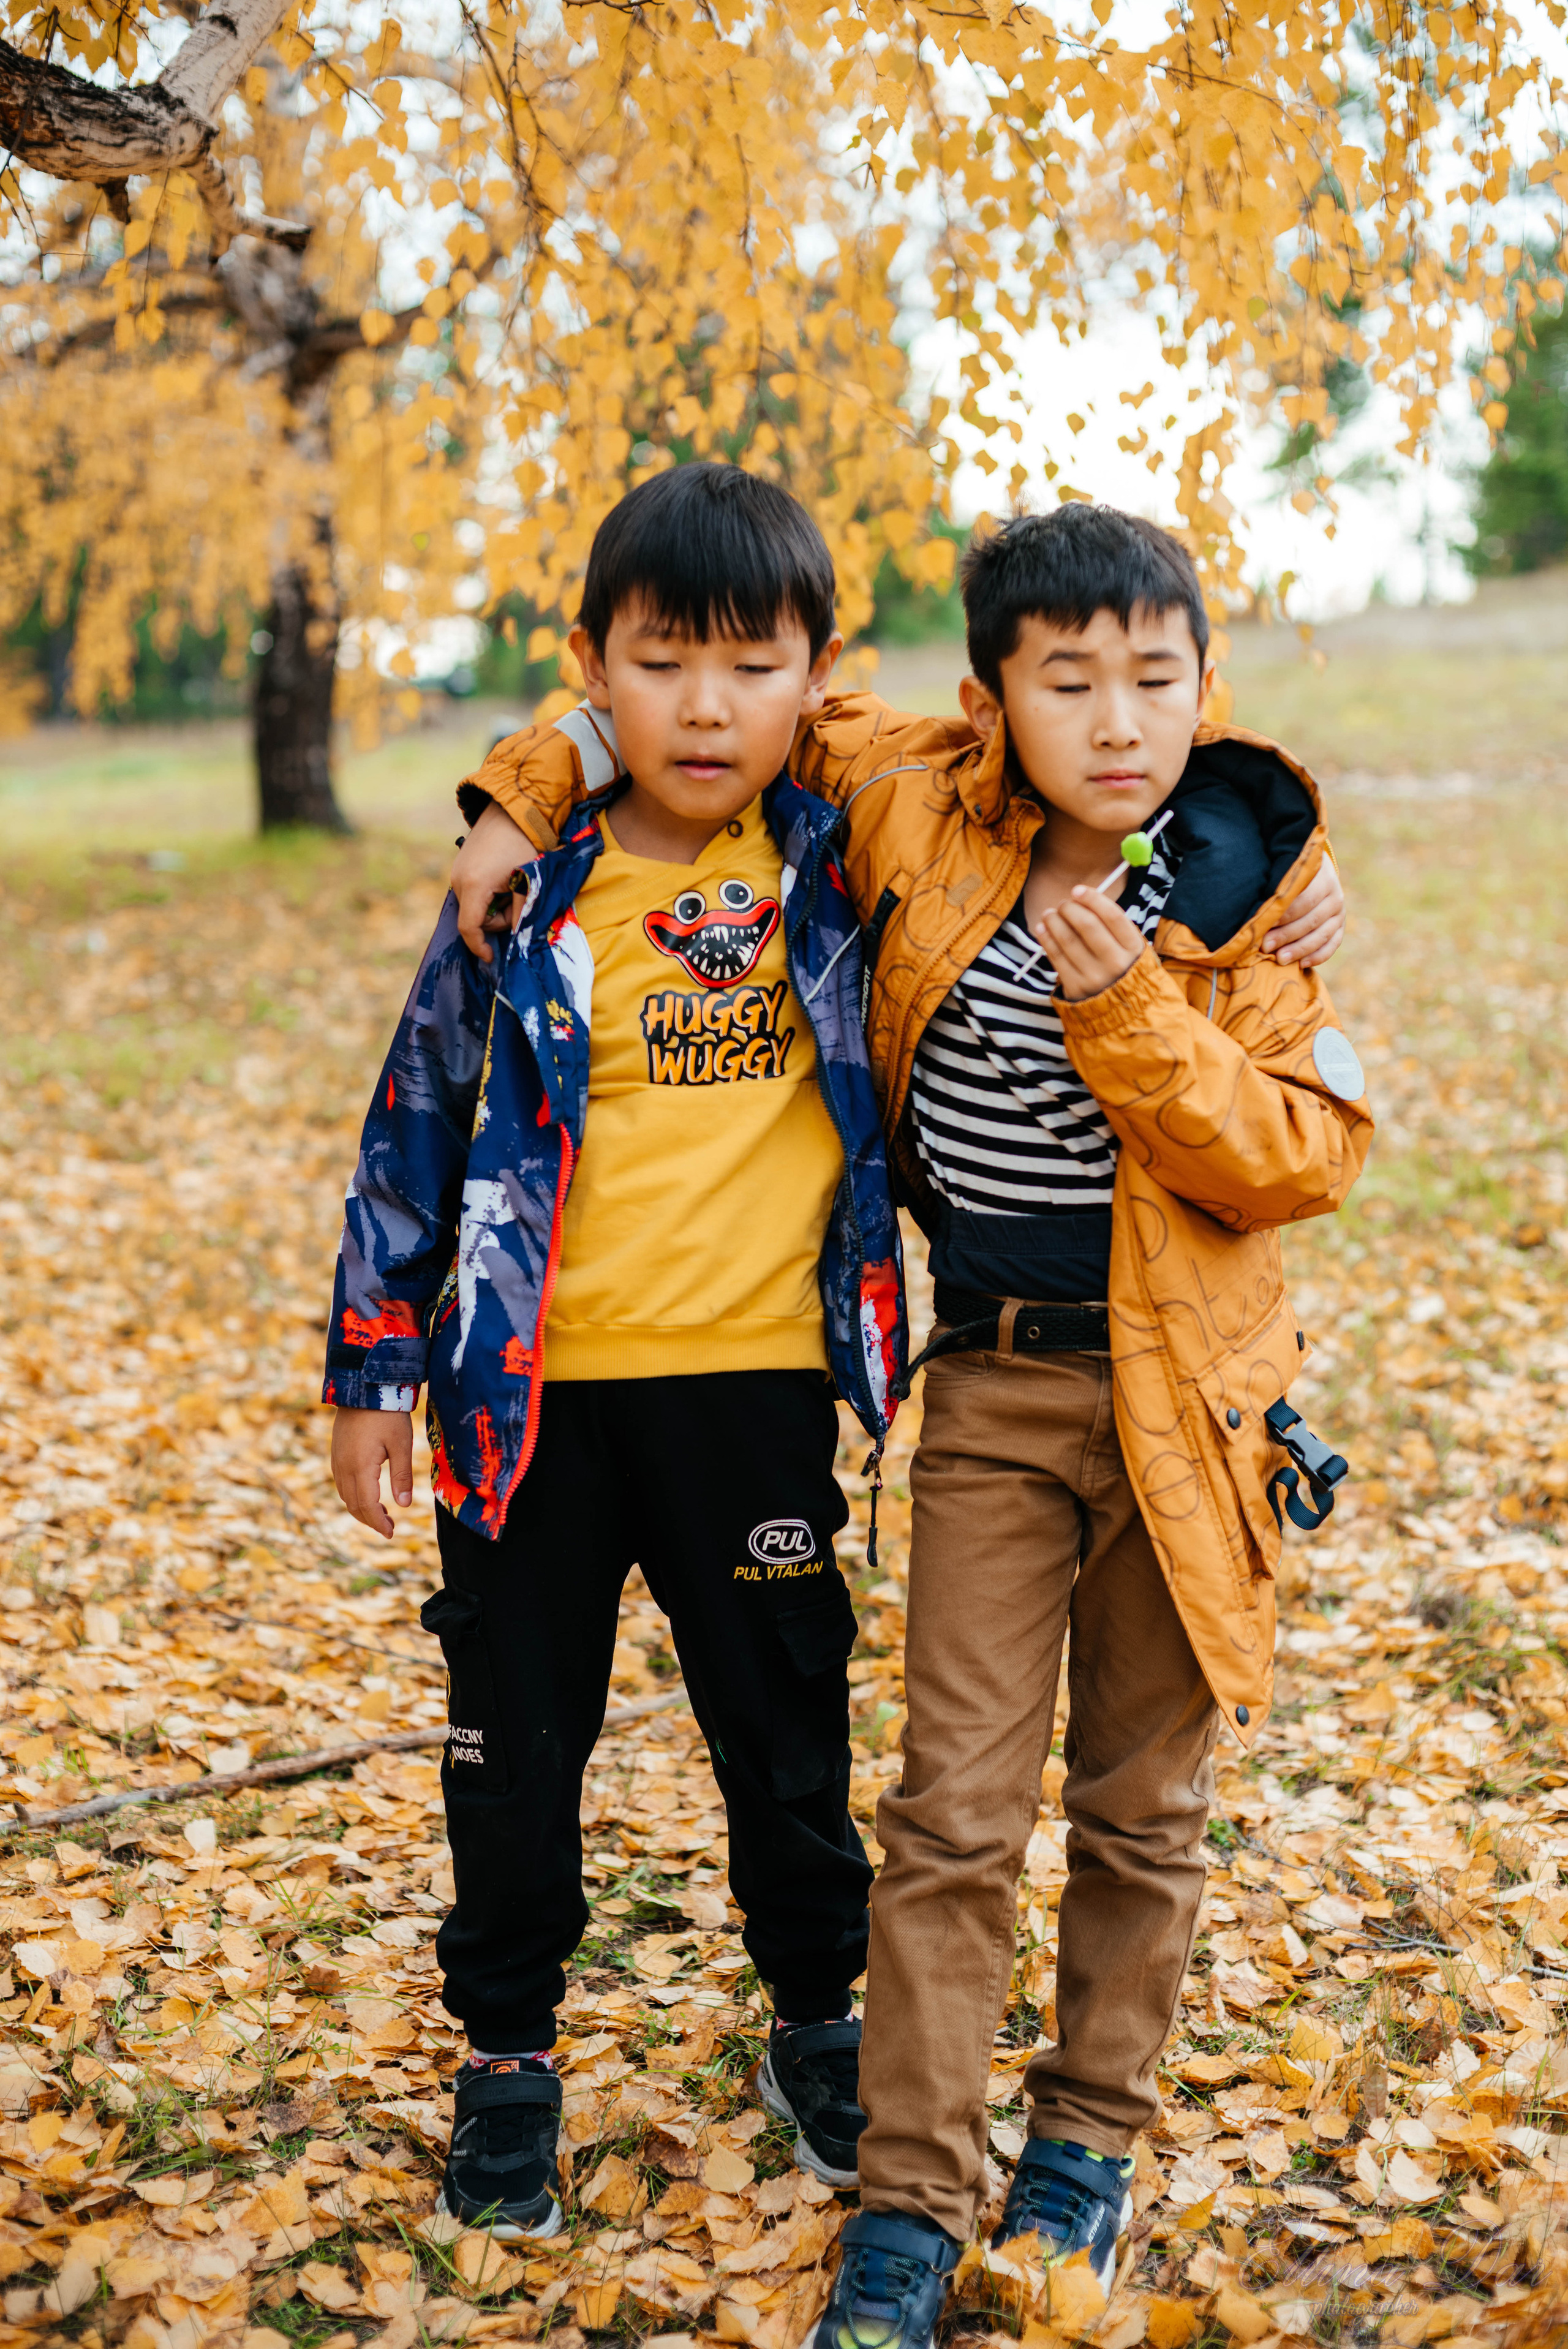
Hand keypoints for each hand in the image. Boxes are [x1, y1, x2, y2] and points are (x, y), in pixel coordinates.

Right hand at [332, 1409, 413, 1539]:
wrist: (364, 1387)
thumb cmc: (387, 1414)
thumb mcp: (402, 1444)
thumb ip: (402, 1476)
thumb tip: (404, 1505)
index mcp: (360, 1467)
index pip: (366, 1506)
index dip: (378, 1523)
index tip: (391, 1533)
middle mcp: (343, 1467)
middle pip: (353, 1505)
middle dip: (370, 1520)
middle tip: (388, 1528)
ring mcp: (337, 1460)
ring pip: (345, 1495)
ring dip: (360, 1509)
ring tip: (380, 1514)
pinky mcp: (336, 1453)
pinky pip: (341, 1483)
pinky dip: (353, 1495)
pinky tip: (367, 1494)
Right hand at [451, 801, 538, 959]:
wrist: (510, 809)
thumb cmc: (522, 843)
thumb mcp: (527, 881)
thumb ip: (521, 912)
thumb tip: (519, 935)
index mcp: (474, 886)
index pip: (469, 928)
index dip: (479, 946)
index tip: (491, 957)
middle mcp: (458, 880)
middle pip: (474, 918)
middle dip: (496, 920)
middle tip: (518, 902)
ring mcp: (456, 872)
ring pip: (473, 906)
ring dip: (493, 906)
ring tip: (512, 886)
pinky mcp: (460, 865)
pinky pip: (471, 892)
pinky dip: (487, 894)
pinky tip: (503, 879)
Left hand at [1037, 889, 1145, 1001]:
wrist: (1120, 1008)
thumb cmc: (1121, 967)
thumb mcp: (1129, 947)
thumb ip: (1112, 925)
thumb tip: (1081, 898)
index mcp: (1133, 948)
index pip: (1112, 916)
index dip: (1092, 898)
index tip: (1077, 890)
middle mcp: (1116, 963)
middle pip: (1087, 925)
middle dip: (1070, 908)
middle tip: (1063, 904)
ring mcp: (1095, 977)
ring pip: (1068, 939)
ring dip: (1054, 921)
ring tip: (1050, 913)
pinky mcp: (1076, 988)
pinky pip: (1056, 956)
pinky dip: (1046, 938)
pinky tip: (1042, 928)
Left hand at [1263, 856, 1343, 966]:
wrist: (1312, 874)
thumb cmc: (1289, 874)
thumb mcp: (1284, 872)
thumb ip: (1277, 885)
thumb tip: (1258, 909)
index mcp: (1323, 877)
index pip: (1304, 900)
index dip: (1284, 914)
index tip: (1264, 924)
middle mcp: (1335, 895)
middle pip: (1311, 920)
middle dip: (1286, 935)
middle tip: (1266, 946)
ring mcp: (1339, 913)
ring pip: (1322, 935)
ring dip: (1300, 949)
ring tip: (1280, 959)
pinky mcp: (1340, 927)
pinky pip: (1331, 945)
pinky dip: (1317, 957)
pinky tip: (1301, 964)